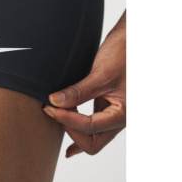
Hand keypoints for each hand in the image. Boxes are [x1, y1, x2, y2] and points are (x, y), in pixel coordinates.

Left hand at [43, 10, 125, 156]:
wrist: (132, 39)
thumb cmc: (125, 53)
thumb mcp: (101, 73)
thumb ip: (78, 91)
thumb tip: (54, 102)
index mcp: (124, 114)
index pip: (90, 127)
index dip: (66, 119)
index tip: (49, 107)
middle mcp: (120, 118)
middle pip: (92, 142)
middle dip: (70, 130)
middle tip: (51, 111)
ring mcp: (113, 113)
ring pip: (92, 136)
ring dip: (72, 129)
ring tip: (53, 115)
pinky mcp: (107, 104)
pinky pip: (92, 124)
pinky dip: (78, 127)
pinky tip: (66, 127)